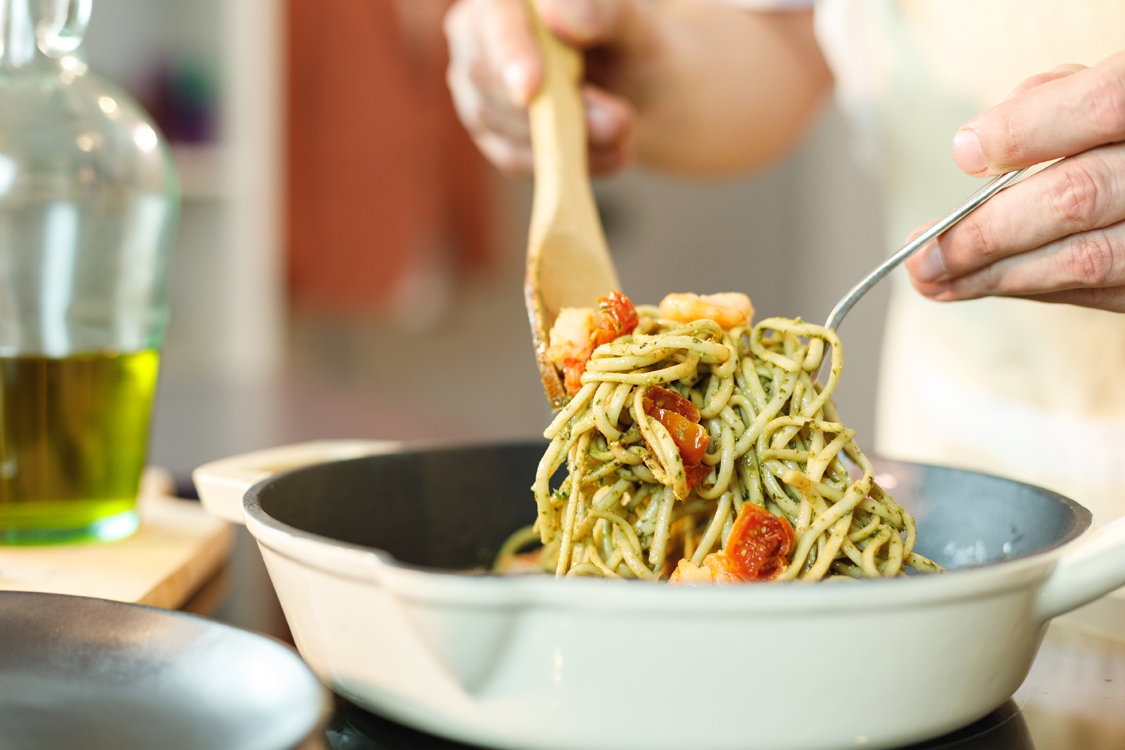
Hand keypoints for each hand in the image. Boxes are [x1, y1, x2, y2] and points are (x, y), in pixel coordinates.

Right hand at [443, 0, 652, 174]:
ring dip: (562, 138)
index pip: (494, 19)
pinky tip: (605, 153)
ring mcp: (477, 86)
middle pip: (485, 77)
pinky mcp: (489, 131)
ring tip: (619, 134)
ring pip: (497, 122)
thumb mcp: (635, 24)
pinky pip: (511, 157)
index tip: (530, 91)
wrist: (635, 87)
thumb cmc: (629, 42)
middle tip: (615, 122)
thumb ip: (606, 12)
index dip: (509, 55)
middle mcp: (477, 33)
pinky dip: (560, 162)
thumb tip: (558, 17)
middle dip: (550, 109)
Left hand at [905, 52, 1124, 311]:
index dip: (1024, 132)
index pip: (1100, 106)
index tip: (964, 155)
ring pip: (1086, 259)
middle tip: (921, 254)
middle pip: (1078, 197)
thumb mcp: (1112, 83)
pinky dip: (1033, 288)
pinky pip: (1100, 291)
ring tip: (934, 279)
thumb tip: (979, 148)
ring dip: (996, 276)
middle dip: (985, 231)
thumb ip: (1052, 99)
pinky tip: (984, 283)